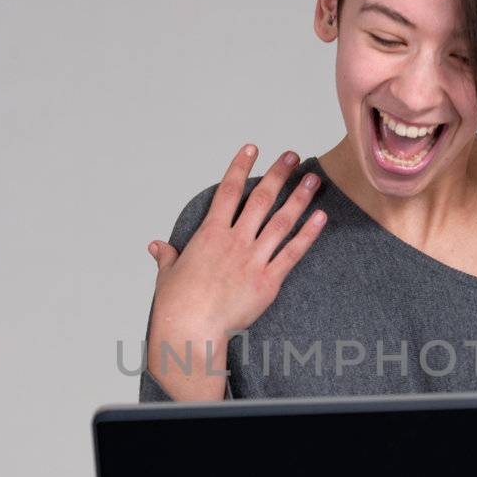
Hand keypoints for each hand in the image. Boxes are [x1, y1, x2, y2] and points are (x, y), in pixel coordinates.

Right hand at [146, 144, 325, 343]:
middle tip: (293, 156)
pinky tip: (320, 217)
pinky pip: (293, 253)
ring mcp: (253, 259)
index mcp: (210, 233)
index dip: (241, 166)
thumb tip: (156, 246)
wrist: (191, 328)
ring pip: (282, 221)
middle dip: (279, 174)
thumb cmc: (177, 303)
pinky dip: (308, 234)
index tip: (253, 148)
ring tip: (313, 179)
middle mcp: (235, 240)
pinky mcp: (268, 280)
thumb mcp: (168, 273)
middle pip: (261, 198)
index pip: (228, 190)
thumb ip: (168, 255)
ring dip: (299, 197)